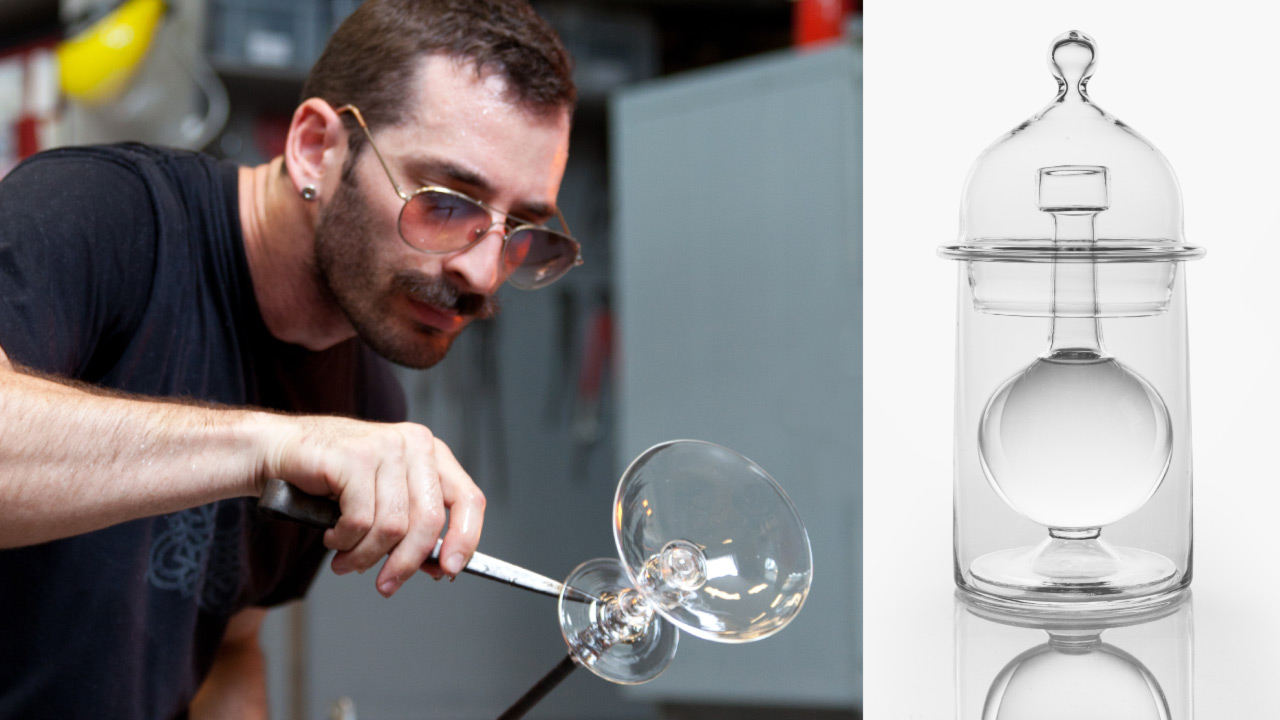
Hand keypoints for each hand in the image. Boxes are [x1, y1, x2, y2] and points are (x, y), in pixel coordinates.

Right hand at [260, 416, 484, 596]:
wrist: (276, 452)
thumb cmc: (331, 480)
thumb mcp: (383, 502)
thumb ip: (413, 528)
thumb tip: (440, 566)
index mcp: (431, 453)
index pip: (468, 498)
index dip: (465, 538)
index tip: (451, 570)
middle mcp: (414, 444)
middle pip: (429, 520)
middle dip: (406, 563)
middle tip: (386, 585)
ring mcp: (385, 446)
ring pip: (392, 526)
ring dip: (365, 556)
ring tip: (346, 559)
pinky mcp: (355, 456)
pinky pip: (359, 521)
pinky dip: (344, 541)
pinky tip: (332, 537)